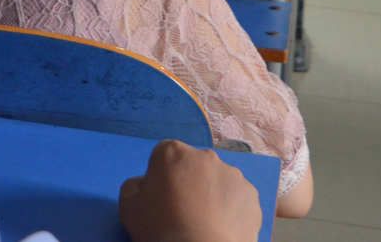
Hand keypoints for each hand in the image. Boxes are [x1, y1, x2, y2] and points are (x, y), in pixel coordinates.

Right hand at [119, 141, 261, 241]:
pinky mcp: (252, 197)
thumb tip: (148, 185)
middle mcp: (206, 156)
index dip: (161, 176)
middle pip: (194, 166)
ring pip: (218, 181)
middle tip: (184, 212)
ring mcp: (233, 175)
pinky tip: (221, 229)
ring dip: (212, 194)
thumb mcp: (128, 207)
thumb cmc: (161, 228)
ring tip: (205, 223)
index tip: (161, 198)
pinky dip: (231, 210)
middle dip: (190, 182)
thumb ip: (135, 186)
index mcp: (173, 152)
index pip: (164, 155)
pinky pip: (237, 199)